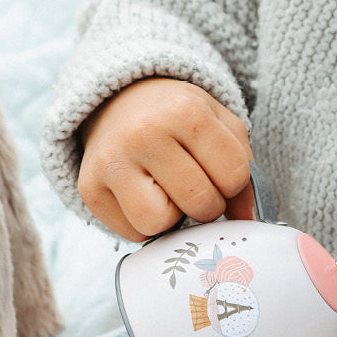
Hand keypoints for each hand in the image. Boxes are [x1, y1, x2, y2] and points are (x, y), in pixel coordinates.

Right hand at [77, 78, 254, 239]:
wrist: (118, 102)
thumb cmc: (176, 119)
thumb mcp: (218, 125)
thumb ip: (244, 170)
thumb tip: (246, 220)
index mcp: (185, 111)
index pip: (233, 176)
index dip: (234, 184)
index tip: (216, 170)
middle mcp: (143, 134)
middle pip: (200, 204)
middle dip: (206, 203)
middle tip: (192, 183)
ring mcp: (111, 163)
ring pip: (160, 224)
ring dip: (171, 218)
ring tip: (164, 192)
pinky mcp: (90, 190)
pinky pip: (132, 234)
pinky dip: (143, 224)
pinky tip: (140, 197)